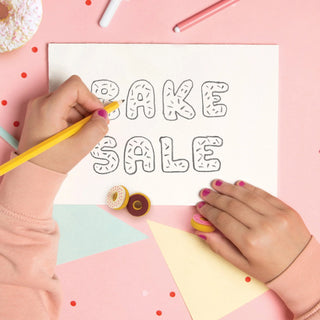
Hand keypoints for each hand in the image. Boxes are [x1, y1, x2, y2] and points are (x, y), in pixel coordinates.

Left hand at [17, 75, 108, 172]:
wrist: (33, 171)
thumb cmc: (51, 162)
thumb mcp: (80, 147)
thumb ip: (96, 129)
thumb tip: (103, 116)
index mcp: (48, 108)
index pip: (75, 86)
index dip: (91, 98)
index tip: (98, 114)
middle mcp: (41, 103)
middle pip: (74, 93)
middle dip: (88, 108)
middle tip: (94, 125)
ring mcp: (40, 107)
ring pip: (71, 100)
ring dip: (82, 114)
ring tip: (82, 133)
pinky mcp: (42, 112)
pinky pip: (64, 107)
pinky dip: (74, 117)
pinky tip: (74, 132)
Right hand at [195, 179, 310, 282]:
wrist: (302, 269)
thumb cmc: (271, 269)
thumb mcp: (242, 265)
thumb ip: (220, 247)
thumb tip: (202, 230)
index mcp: (250, 243)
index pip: (222, 220)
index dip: (208, 211)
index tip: (201, 206)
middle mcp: (263, 226)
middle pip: (231, 205)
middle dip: (215, 198)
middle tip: (205, 193)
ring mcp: (276, 216)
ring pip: (246, 196)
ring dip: (228, 188)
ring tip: (217, 184)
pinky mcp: (286, 209)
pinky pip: (263, 194)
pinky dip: (249, 187)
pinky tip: (237, 184)